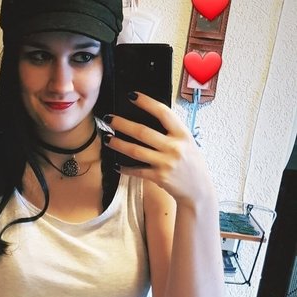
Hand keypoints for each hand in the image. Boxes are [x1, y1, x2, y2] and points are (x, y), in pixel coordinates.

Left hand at [105, 92, 214, 207]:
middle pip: (142, 132)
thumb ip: (173, 133)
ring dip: (118, 144)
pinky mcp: (159, 177)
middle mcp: (174, 147)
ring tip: (107, 139)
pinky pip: (137, 170)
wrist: (199, 191)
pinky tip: (117, 164)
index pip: (163, 113)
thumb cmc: (193, 166)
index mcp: (183, 135)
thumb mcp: (189, 144)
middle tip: (109, 118)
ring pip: (135, 150)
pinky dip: (125, 168)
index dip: (146, 102)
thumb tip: (151, 120)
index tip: (132, 96)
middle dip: (122, 124)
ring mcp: (166, 163)